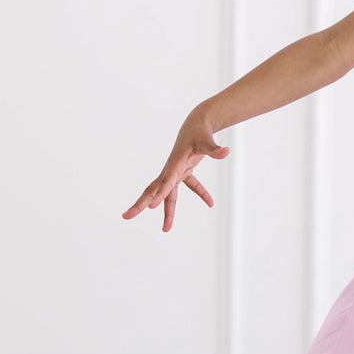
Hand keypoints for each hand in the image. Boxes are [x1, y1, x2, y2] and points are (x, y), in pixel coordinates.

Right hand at [123, 109, 230, 231]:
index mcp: (174, 164)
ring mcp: (176, 172)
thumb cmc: (199, 131)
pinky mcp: (184, 171)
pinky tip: (211, 202)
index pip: (165, 182)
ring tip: (166, 229)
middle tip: (126, 216)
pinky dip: (201, 193)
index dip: (159, 195)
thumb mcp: (207, 140)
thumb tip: (227, 152)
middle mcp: (171, 170)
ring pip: (168, 194)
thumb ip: (215, 149)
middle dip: (141, 203)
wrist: (197, 124)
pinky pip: (191, 186)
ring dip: (167, 211)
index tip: (150, 208)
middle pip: (153, 190)